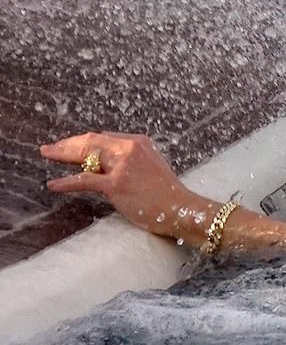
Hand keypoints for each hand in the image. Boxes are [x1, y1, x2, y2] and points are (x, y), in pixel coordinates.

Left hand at [41, 132, 203, 237]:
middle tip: (49, 148)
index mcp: (138, 142)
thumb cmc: (166, 192)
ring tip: (47, 155)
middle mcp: (130, 148)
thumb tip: (107, 165)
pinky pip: (85, 180)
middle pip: (91, 141)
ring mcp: (123, 165)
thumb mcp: (151, 166)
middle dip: (67, 143)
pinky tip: (53, 184)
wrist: (179, 207)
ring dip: (62, 154)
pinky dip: (66, 182)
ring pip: (86, 154)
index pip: (103, 137)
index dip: (82, 141)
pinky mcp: (116, 183)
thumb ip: (131, 161)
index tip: (69, 145)